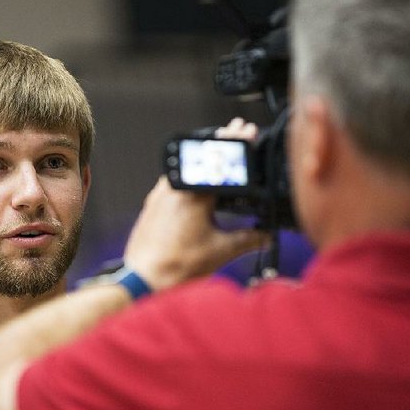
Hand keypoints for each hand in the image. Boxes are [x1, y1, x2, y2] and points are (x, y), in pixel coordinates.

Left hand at [123, 118, 268, 290]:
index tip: (246, 129)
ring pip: (185, 168)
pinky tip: (194, 185)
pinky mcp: (152, 206)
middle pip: (201, 157)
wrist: (143, 279)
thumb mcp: (221, 250)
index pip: (221, 159)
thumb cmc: (176, 266)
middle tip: (233, 131)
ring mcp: (160, 195)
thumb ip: (248, 239)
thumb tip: (266, 235)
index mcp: (195, 194)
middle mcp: (174, 189)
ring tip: (217, 156)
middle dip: (220, 144)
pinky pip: (172, 183)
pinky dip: (188, 177)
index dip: (236, 143)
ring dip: (201, 160)